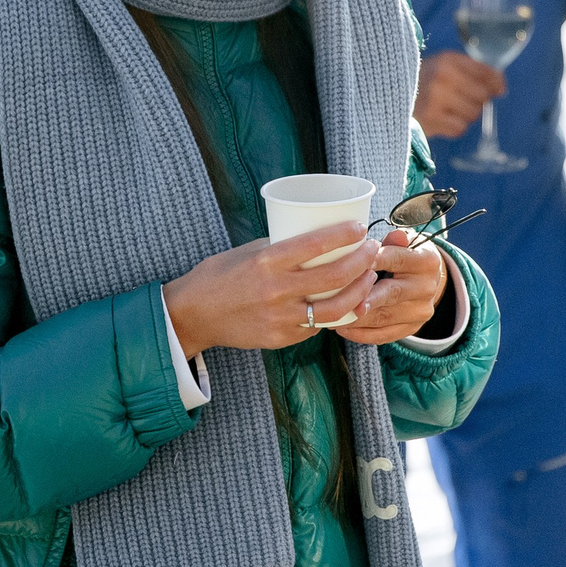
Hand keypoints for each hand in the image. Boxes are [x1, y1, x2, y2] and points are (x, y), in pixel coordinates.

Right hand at [163, 222, 381, 354]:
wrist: (193, 314)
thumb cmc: (219, 275)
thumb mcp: (248, 251)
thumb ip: (281, 248)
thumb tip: (315, 241)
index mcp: (267, 262)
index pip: (316, 244)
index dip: (345, 234)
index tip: (360, 227)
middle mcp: (276, 290)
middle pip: (335, 276)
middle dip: (362, 260)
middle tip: (372, 250)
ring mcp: (280, 318)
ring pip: (336, 308)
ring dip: (359, 291)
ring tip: (368, 278)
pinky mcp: (280, 338)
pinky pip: (317, 327)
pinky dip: (334, 313)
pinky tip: (345, 302)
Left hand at [337, 227, 451, 345]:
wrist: (426, 281)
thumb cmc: (406, 256)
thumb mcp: (404, 243)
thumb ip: (394, 241)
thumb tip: (395, 236)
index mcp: (426, 261)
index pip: (397, 259)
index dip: (372, 260)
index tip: (348, 263)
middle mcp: (426, 288)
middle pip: (391, 293)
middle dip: (364, 296)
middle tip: (340, 300)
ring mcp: (420, 311)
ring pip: (384, 317)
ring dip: (356, 319)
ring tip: (331, 315)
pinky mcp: (412, 328)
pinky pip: (384, 335)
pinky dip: (361, 334)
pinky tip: (343, 329)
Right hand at [414, 50, 506, 140]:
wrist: (385, 97)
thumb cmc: (420, 83)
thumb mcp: (442, 68)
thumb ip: (472, 72)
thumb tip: (501, 88)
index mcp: (447, 59)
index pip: (486, 72)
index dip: (496, 83)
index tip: (498, 90)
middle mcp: (442, 75)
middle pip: (483, 96)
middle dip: (476, 101)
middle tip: (459, 101)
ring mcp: (435, 98)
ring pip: (473, 114)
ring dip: (464, 116)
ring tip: (447, 110)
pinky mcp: (431, 119)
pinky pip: (460, 128)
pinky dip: (453, 127)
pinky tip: (440, 120)